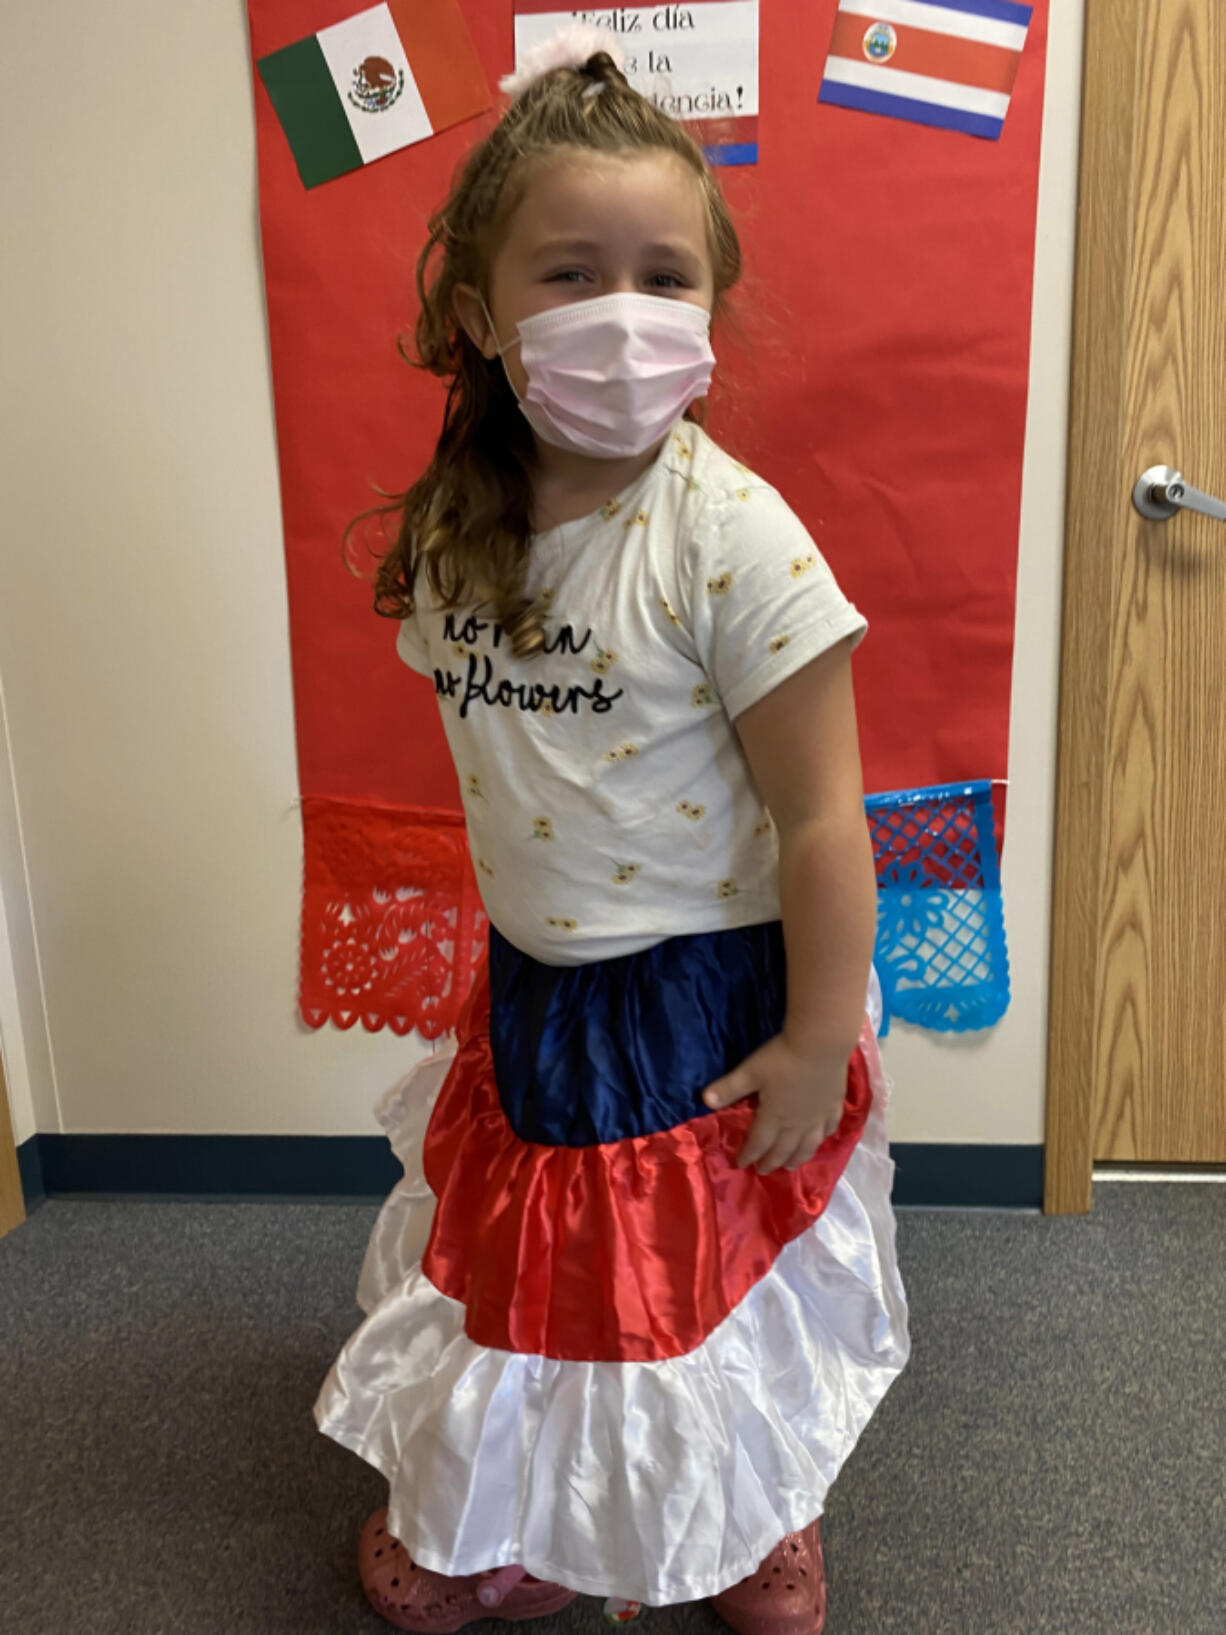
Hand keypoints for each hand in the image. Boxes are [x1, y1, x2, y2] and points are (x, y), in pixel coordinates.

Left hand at [701, 1033, 851, 1173]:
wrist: (821, 1044)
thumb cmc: (782, 1058)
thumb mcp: (750, 1071)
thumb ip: (728, 1087)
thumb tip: (704, 1101)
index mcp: (774, 1117)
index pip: (758, 1143)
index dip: (749, 1155)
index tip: (742, 1164)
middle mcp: (797, 1124)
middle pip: (783, 1149)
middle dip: (771, 1162)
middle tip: (763, 1171)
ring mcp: (818, 1117)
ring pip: (808, 1145)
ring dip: (798, 1159)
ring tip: (791, 1167)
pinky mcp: (834, 1106)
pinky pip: (829, 1128)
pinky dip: (823, 1137)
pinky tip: (821, 1138)